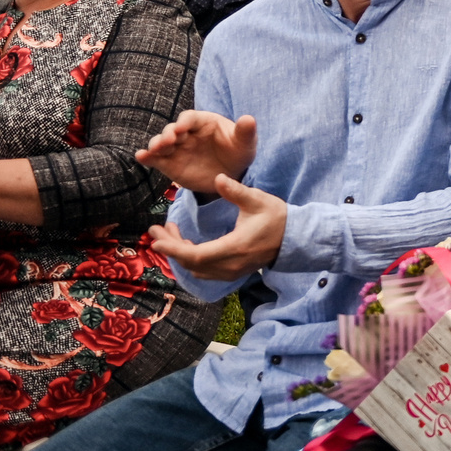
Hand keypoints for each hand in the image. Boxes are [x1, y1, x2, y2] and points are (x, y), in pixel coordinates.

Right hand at [136, 110, 258, 197]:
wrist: (231, 173)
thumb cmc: (238, 152)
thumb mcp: (245, 143)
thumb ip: (245, 132)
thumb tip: (248, 119)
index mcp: (204, 122)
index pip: (190, 118)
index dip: (184, 122)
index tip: (181, 128)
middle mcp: (187, 133)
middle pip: (172, 129)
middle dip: (168, 134)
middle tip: (168, 141)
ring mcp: (177, 148)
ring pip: (161, 143)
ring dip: (156, 145)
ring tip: (155, 150)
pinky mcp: (170, 164)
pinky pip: (156, 159)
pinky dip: (147, 157)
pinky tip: (141, 157)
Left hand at [147, 174, 284, 281]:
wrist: (295, 238)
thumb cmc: (277, 217)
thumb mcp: (258, 200)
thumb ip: (236, 191)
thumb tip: (218, 178)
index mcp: (234, 247)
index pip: (196, 254)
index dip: (174, 248)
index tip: (156, 240)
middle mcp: (229, 264)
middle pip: (191, 263)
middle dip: (170, 247)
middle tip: (156, 229)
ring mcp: (231, 271)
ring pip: (195, 269)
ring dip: (179, 253)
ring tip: (170, 233)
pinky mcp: (231, 272)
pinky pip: (204, 271)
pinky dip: (190, 260)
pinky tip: (187, 245)